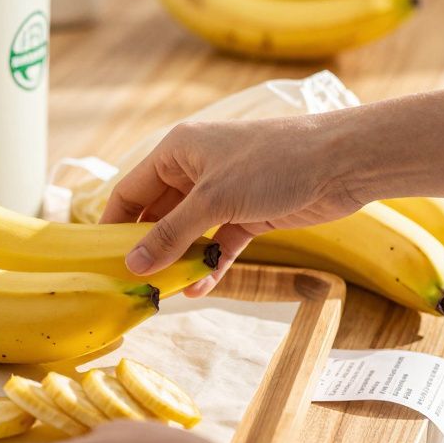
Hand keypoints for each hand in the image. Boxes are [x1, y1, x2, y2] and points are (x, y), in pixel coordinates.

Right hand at [101, 117, 363, 295]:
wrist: (343, 162)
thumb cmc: (274, 163)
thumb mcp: (214, 199)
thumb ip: (172, 234)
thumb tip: (134, 265)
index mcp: (177, 151)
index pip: (131, 190)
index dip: (114, 223)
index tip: (100, 259)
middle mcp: (196, 169)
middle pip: (158, 213)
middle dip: (148, 247)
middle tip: (133, 283)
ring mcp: (224, 192)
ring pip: (189, 231)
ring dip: (179, 259)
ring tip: (166, 291)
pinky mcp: (250, 212)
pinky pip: (218, 241)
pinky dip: (209, 263)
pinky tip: (200, 287)